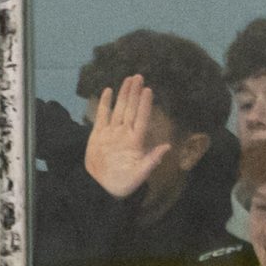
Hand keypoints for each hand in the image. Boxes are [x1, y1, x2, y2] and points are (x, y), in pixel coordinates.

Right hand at [84, 74, 170, 200]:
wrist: (101, 189)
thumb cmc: (123, 184)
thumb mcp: (139, 175)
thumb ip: (152, 161)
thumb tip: (167, 147)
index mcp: (135, 141)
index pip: (141, 118)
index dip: (145, 105)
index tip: (148, 90)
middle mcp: (124, 134)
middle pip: (131, 109)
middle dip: (134, 93)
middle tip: (138, 76)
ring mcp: (111, 133)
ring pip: (119, 109)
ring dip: (124, 94)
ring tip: (128, 79)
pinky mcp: (98, 135)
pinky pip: (102, 116)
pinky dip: (105, 104)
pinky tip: (108, 91)